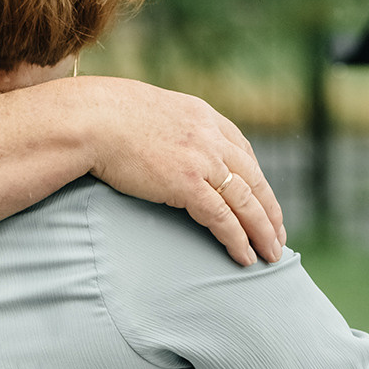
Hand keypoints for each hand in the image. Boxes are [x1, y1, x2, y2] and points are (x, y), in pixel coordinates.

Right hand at [70, 78, 285, 264]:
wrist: (90, 118)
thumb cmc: (104, 116)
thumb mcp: (147, 111)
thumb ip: (166, 128)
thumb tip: (158, 143)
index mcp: (203, 116)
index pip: (242, 150)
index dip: (256, 178)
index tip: (262, 199)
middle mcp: (211, 136)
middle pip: (254, 178)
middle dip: (270, 210)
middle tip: (278, 236)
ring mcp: (202, 159)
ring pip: (247, 201)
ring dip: (263, 231)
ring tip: (272, 254)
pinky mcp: (187, 183)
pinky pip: (223, 217)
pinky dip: (237, 239)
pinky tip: (245, 257)